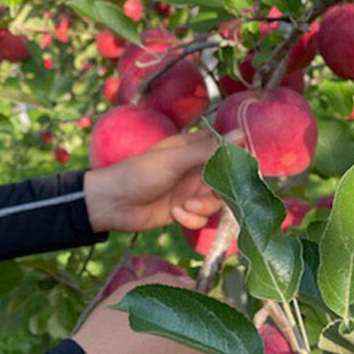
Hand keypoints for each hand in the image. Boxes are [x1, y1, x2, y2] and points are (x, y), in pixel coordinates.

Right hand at [72, 273, 217, 353]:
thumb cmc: (111, 334)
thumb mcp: (137, 292)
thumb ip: (172, 283)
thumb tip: (191, 286)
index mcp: (204, 335)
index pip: (223, 314)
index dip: (207, 308)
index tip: (191, 309)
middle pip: (210, 346)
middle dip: (192, 338)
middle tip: (160, 337)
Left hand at [83, 130, 236, 232]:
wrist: (112, 204)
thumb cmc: (139, 173)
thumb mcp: (175, 160)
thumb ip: (208, 150)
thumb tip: (241, 133)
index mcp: (192, 149)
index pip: (225, 150)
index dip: (236, 160)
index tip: (242, 171)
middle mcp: (194, 169)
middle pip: (225, 181)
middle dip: (219, 191)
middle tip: (204, 194)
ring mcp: (189, 191)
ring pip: (215, 202)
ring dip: (203, 207)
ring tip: (184, 206)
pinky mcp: (183, 212)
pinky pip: (201, 218)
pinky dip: (191, 220)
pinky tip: (175, 215)